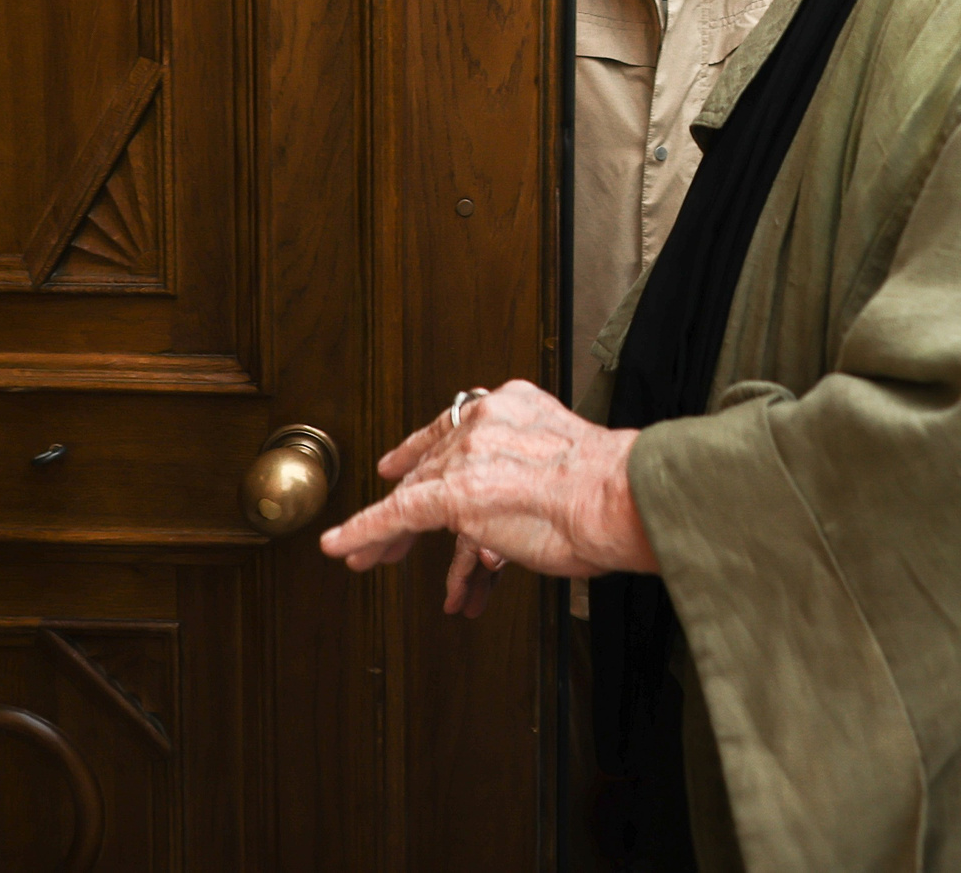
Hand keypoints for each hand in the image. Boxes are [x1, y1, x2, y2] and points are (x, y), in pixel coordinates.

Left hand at [319, 379, 658, 617]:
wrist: (617, 497)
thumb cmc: (612, 491)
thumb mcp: (571, 460)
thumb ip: (536, 468)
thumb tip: (529, 495)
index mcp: (512, 405)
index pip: (452, 427)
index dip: (420, 449)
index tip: (399, 461)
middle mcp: (483, 423)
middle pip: (428, 465)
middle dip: (402, 500)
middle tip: (380, 527)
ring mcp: (465, 458)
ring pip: (411, 496)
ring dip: (384, 531)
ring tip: (363, 554)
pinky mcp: (451, 496)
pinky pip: (395, 516)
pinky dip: (364, 532)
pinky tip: (343, 546)